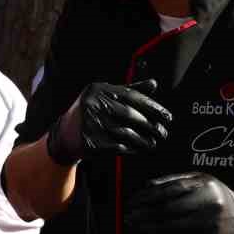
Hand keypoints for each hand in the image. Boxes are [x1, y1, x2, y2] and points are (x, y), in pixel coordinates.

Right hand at [46, 79, 171, 164]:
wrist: (65, 134)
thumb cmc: (92, 112)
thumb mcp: (106, 96)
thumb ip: (130, 90)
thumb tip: (154, 84)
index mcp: (98, 89)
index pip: (132, 96)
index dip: (152, 107)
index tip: (167, 117)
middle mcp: (92, 104)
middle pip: (130, 115)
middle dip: (150, 125)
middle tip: (163, 132)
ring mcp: (89, 123)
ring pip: (125, 133)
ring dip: (143, 140)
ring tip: (153, 143)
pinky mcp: (89, 142)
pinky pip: (117, 146)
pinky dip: (131, 149)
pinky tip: (139, 149)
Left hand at [123, 172, 233, 233]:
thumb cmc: (218, 197)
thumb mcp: (201, 180)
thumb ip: (174, 180)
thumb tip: (148, 185)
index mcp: (205, 186)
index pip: (169, 190)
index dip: (147, 196)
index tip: (132, 201)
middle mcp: (208, 205)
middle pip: (168, 210)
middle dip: (144, 214)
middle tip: (129, 216)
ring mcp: (209, 226)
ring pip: (172, 227)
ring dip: (150, 227)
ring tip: (136, 225)